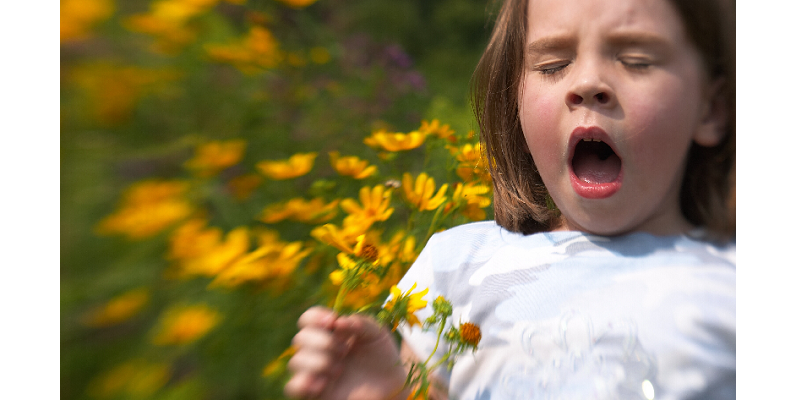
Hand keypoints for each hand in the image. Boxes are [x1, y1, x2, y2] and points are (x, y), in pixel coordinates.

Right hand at [284, 306, 408, 399]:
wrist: (391, 386)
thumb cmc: (382, 357)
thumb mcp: (378, 334)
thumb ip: (362, 322)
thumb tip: (338, 322)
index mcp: (330, 332)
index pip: (308, 319)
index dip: (315, 317)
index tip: (332, 321)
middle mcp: (318, 350)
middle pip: (300, 338)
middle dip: (322, 341)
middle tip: (344, 350)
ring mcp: (315, 371)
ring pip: (295, 362)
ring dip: (318, 362)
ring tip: (339, 370)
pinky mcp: (314, 392)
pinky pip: (292, 386)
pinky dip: (303, 383)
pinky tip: (323, 383)